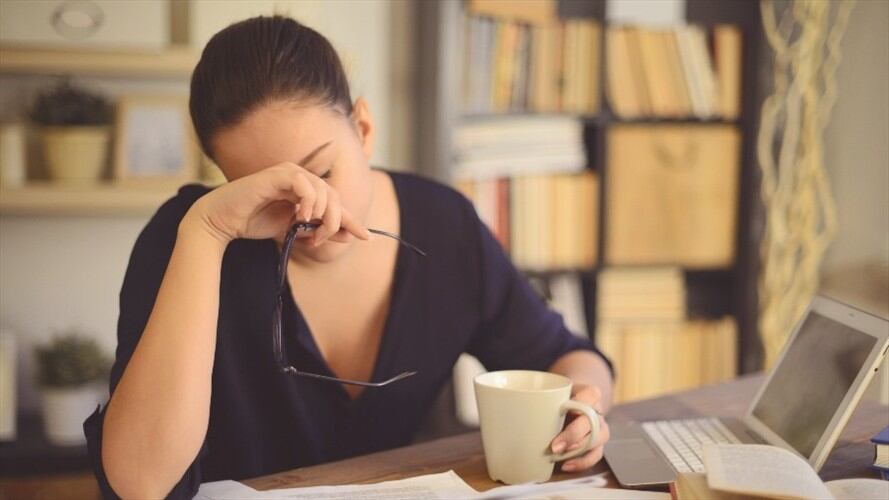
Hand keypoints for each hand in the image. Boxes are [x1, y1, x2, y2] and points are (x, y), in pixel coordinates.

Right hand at [183, 162, 370, 244]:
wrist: (222, 222)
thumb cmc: (254, 223)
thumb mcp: (293, 232)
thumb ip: (318, 231)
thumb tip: (348, 235)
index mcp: (305, 189)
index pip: (335, 202)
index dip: (351, 220)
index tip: (368, 237)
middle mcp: (300, 177)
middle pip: (335, 196)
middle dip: (334, 222)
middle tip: (319, 240)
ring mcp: (289, 173)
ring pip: (324, 190)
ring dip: (322, 215)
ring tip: (307, 231)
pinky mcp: (277, 174)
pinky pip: (305, 185)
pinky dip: (308, 202)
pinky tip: (300, 217)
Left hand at [550, 384, 610, 471]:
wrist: (568, 404)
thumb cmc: (557, 398)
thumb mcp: (552, 393)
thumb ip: (543, 398)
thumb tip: (517, 408)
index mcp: (589, 394)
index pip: (591, 394)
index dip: (579, 404)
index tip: (562, 410)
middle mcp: (597, 411)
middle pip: (594, 422)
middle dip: (574, 435)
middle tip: (555, 445)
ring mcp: (599, 428)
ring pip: (598, 439)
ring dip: (578, 450)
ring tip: (558, 456)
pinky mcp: (597, 444)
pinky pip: (596, 455)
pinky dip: (581, 462)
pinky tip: (565, 465)